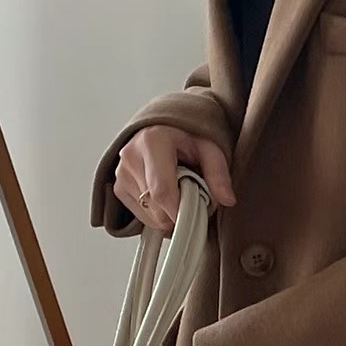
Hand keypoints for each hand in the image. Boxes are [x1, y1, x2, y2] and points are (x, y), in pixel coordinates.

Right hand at [113, 126, 235, 230]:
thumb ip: (218, 172)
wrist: (163, 128)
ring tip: (179, 192)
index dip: (179, 211)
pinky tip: (166, 197)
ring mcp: (121, 173)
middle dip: (178, 213)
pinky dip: (157, 214)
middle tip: (193, 200)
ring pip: (148, 215)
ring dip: (168, 214)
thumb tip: (227, 200)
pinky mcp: (118, 187)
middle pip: (155, 206)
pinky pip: (140, 215)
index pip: (162, 190)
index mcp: (153, 142)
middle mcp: (131, 156)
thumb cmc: (186, 137)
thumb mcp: (209, 147)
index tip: (195, 218)